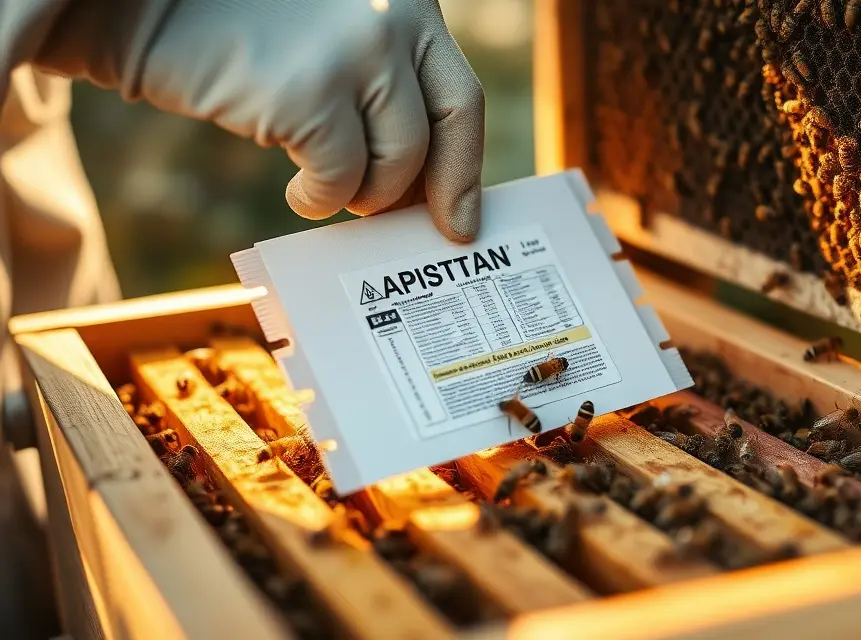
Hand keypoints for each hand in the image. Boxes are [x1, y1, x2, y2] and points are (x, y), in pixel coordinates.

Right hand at [36, 0, 484, 241]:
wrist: (137, 2)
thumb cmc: (232, 26)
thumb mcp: (331, 33)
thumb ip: (381, 80)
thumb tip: (422, 180)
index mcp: (405, 2)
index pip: (459, 96)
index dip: (464, 164)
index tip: (462, 215)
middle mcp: (393, 19)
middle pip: (447, 131)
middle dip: (439, 192)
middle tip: (422, 230)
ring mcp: (357, 53)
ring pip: (396, 162)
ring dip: (364, 193)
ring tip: (329, 188)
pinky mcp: (312, 93)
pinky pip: (341, 179)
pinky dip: (321, 199)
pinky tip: (298, 191)